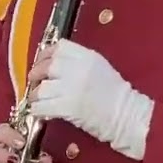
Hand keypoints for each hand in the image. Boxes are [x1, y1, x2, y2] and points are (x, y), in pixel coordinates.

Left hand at [28, 41, 154, 160]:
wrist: (126, 114)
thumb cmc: (114, 93)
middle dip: (37, 75)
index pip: (59, 48)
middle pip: (46, 66)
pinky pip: (40, 106)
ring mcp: (72, 88)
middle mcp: (79, 69)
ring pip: (40, 88)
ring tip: (40, 100)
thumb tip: (53, 64)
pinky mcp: (67, 107)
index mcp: (89, 57)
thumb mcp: (100, 67)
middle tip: (37, 82)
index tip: (42, 62)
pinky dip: (37, 109)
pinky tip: (43, 111)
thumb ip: (78, 62)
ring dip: (36, 95)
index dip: (46, 55)